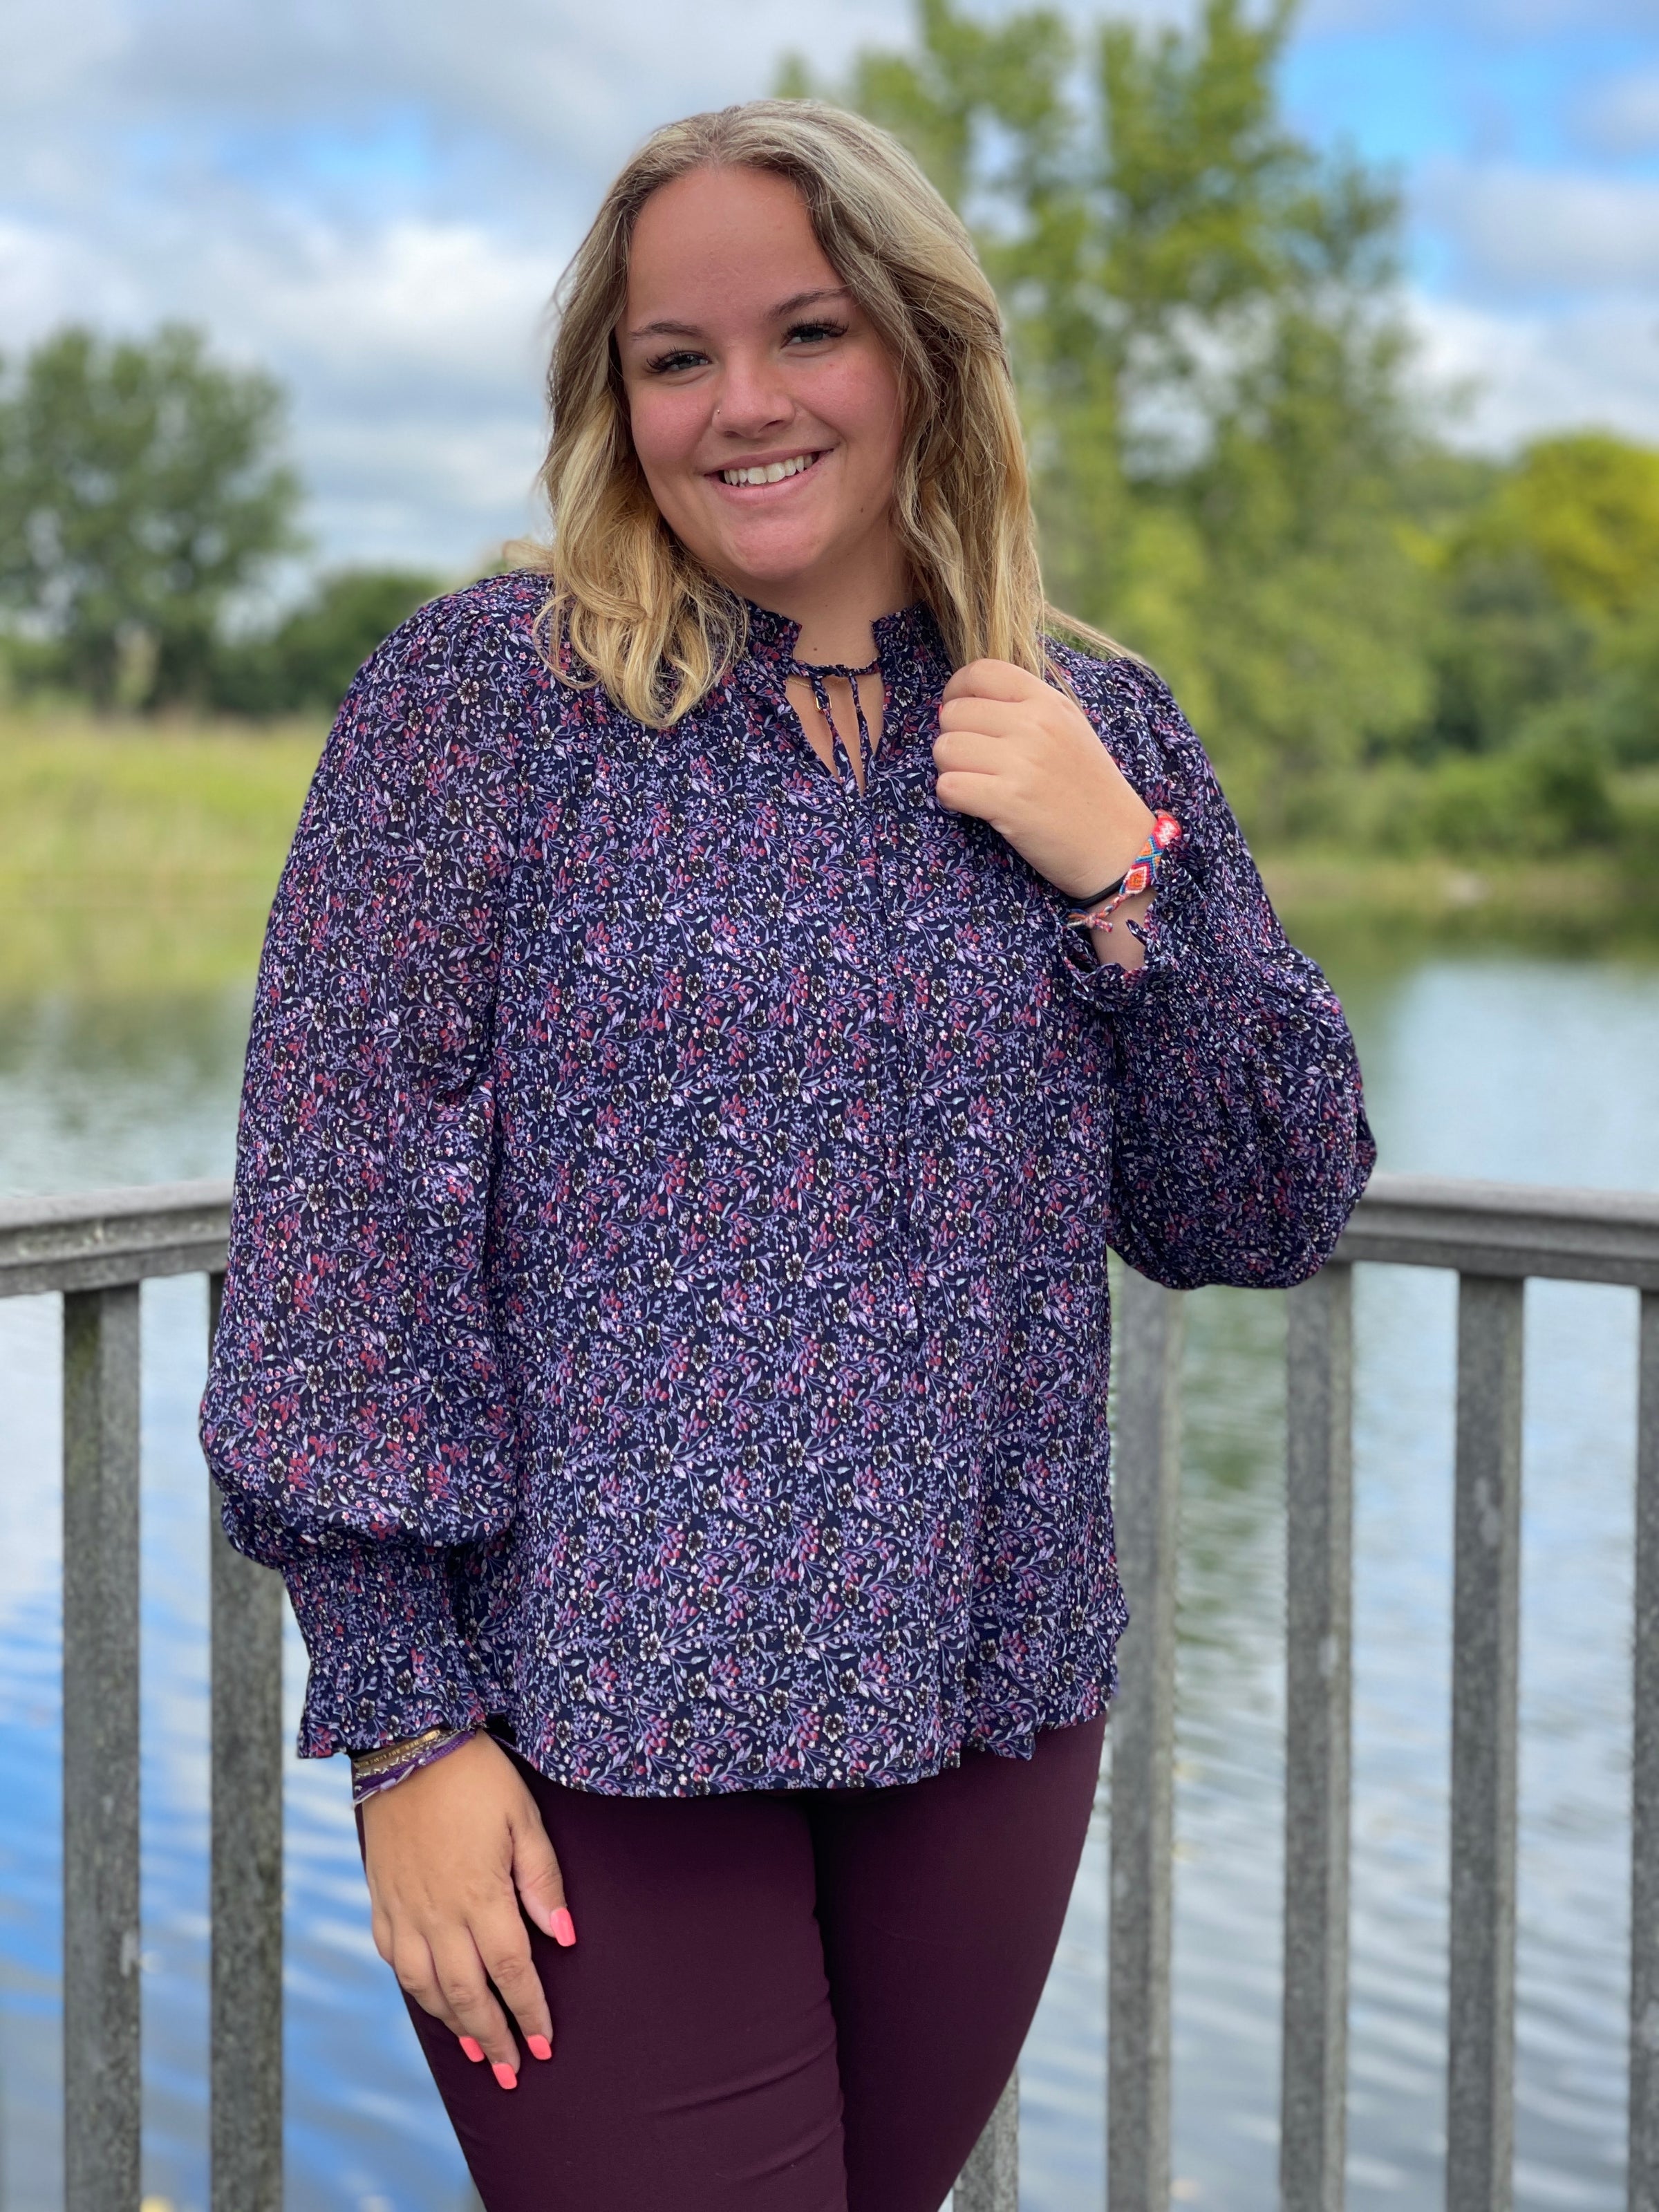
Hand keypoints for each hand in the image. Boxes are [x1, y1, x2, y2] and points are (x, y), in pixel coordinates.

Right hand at [361, 1731, 572, 2087]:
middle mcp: (438, 1915)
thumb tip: (563, 1936)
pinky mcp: (381, 1899)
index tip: (545, 2043)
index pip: (512, 1970)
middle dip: (494, 2037)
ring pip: (428, 1987)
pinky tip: (431, 2000)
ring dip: (454, 2025)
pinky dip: (416, 1989)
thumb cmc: (476, 1778)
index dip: (530, 2011)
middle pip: (469, 1994)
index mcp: (480, 1896)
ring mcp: (404, 1911)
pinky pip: (395, 1960)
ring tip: (477, 2050)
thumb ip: (542, 1881)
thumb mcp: (524, 1818)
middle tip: (513, 2071)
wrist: (408, 1745)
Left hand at [933, 659, 1155, 901]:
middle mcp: (1034, 724)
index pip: (979, 672)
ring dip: (951, 770)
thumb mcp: (1068, 728)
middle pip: (953, 713)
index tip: (963, 717)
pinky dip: (953, 799)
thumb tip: (963, 700)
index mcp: (1047, 702)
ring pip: (945, 749)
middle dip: (954, 739)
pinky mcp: (1008, 801)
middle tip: (976, 763)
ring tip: (977, 784)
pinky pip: (948, 786)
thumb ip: (1025, 707)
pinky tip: (975, 806)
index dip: (957, 692)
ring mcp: (1022, 762)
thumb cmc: (1087, 788)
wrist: (1118, 843)